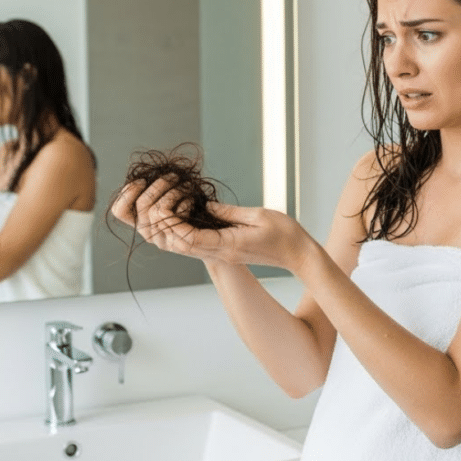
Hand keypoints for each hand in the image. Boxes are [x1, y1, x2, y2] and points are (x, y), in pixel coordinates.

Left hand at [110, 176, 312, 271]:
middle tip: (161, 207)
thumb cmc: (286, 234)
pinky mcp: (227, 253)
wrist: (299, 255)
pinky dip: (186, 234)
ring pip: (187, 249)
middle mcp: (222, 253)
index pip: (190, 239)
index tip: (168, 205)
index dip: (174, 224)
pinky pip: (199, 247)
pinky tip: (186, 218)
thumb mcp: (258, 215)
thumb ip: (228, 212)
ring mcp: (224, 255)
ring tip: (170, 210)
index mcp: (229, 245)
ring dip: (174, 232)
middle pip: (182, 247)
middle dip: (167, 229)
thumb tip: (204, 206)